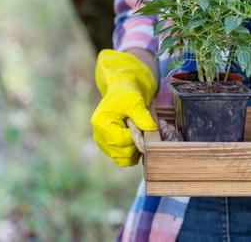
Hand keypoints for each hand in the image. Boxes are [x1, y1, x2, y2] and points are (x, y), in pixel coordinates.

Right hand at [91, 50, 157, 165]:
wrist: (123, 90)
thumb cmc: (127, 92)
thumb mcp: (136, 100)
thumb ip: (142, 116)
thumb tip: (151, 130)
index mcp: (101, 123)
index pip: (122, 141)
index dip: (137, 137)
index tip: (144, 126)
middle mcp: (99, 136)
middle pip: (122, 154)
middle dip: (136, 144)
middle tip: (142, 129)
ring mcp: (104, 144)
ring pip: (123, 160)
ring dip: (136, 150)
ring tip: (139, 134)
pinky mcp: (111, 147)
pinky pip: (124, 159)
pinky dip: (133, 153)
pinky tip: (137, 139)